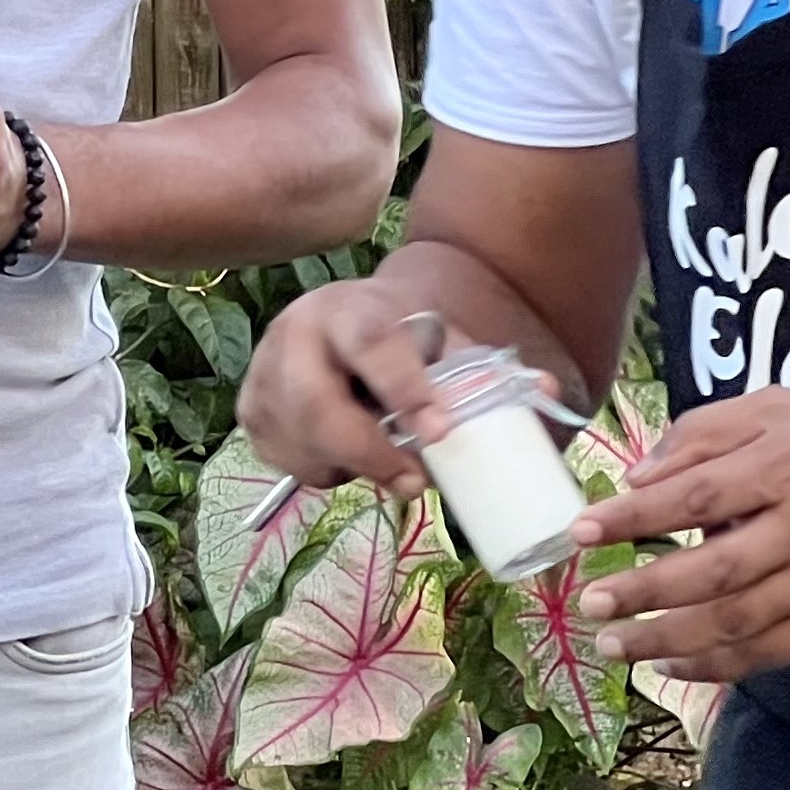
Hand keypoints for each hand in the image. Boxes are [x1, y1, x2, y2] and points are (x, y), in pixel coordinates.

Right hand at [235, 271, 485, 495]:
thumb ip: (473, 370)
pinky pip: (286, 459)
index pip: (370, 345)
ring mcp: (261, 374)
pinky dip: (324, 469)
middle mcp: (291, 335)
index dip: (403, 389)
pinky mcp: (249, 411)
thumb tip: (540, 393)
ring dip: (349, 465)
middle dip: (369, 452)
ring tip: (381, 457)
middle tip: (413, 481)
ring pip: (301, 442)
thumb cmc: (400, 335)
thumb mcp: (439, 338)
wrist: (347, 317)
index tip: (440, 431)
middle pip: (315, 406)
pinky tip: (343, 450)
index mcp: (346, 309)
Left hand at [567, 395, 789, 682]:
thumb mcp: (782, 407)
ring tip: (616, 646)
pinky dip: (722, 666)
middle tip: (590, 603)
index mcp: (781, 469)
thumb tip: (638, 474)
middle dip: (643, 592)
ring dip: (670, 640)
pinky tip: (675, 667)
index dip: (632, 518)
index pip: (694, 496)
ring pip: (739, 621)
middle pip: (711, 570)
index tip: (579, 532)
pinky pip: (774, 651)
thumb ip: (705, 431)